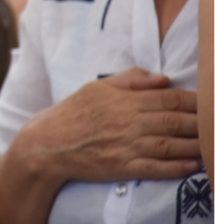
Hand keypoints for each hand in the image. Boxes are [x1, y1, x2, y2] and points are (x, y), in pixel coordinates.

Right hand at [17, 67, 199, 183]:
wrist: (50, 142)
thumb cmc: (74, 112)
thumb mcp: (97, 86)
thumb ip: (130, 79)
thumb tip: (163, 79)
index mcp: (123, 99)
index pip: (168, 98)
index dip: (194, 101)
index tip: (210, 102)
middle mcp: (128, 122)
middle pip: (175, 121)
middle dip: (202, 123)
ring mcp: (127, 146)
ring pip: (171, 145)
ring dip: (195, 145)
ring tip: (212, 145)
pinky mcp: (124, 167)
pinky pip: (157, 168)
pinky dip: (178, 168)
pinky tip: (193, 165)